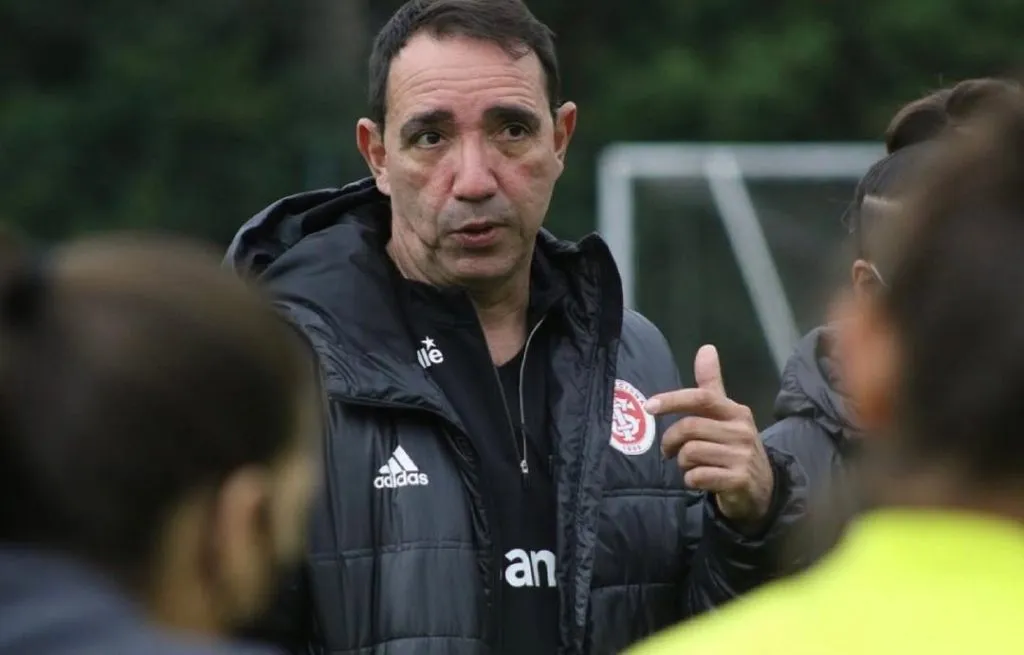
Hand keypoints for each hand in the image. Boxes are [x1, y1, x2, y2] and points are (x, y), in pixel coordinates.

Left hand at [645, 345, 773, 525]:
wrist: (762, 488)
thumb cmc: (734, 447)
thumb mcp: (726, 415)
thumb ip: (711, 385)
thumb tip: (706, 348)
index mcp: (735, 411)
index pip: (701, 398)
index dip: (672, 400)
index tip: (649, 407)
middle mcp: (741, 431)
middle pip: (689, 428)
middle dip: (670, 440)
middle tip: (668, 450)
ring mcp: (742, 456)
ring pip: (691, 452)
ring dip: (682, 462)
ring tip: (689, 465)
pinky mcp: (738, 480)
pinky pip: (698, 476)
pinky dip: (690, 479)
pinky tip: (698, 479)